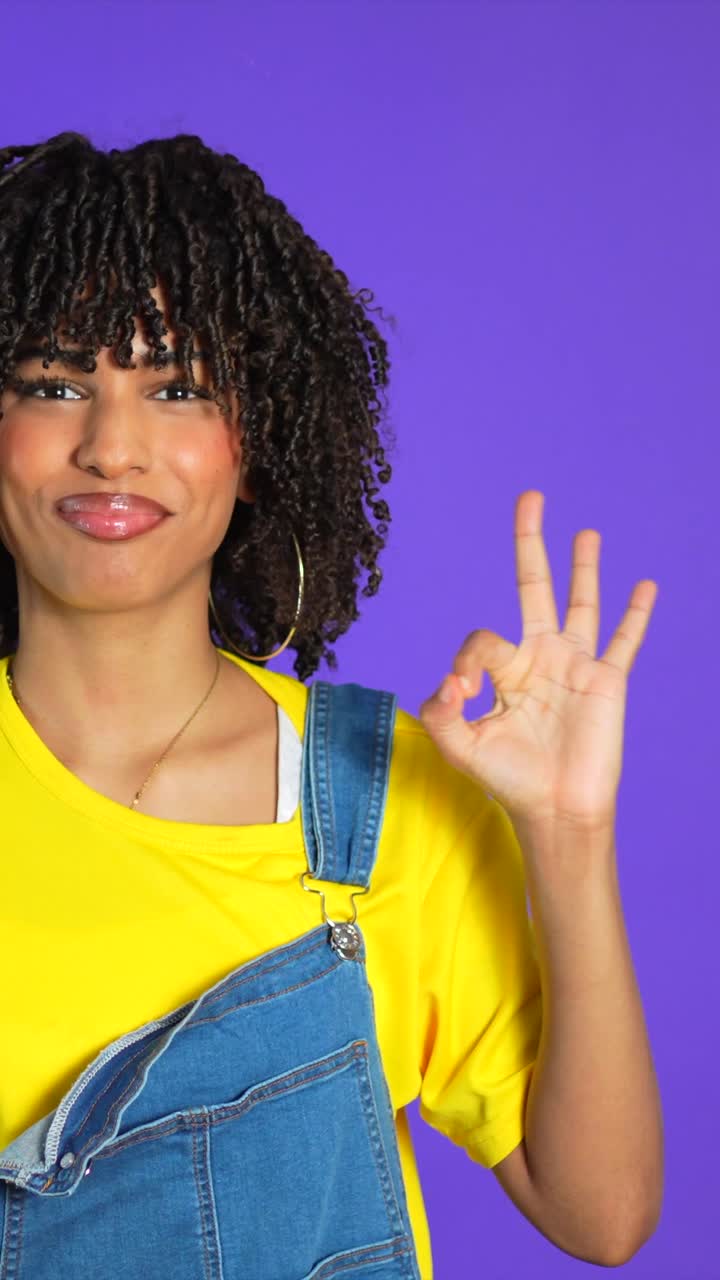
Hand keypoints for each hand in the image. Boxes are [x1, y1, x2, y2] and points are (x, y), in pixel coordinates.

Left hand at [419, 490, 657, 833]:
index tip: (460, 691)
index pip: (481, 640)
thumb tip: (445, 680)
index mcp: (503, 671)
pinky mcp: (607, 682)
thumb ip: (439, 713)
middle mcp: (540, 658)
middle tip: (530, 498)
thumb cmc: (508, 782)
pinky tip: (646, 585)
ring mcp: (576, 667)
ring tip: (586, 532)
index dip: (466, 660)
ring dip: (584, 567)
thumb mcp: (460, 748)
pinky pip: (624, 641)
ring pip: (582, 603)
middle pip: (535, 587)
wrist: (555, 810)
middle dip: (530, 543)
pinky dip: (636, 614)